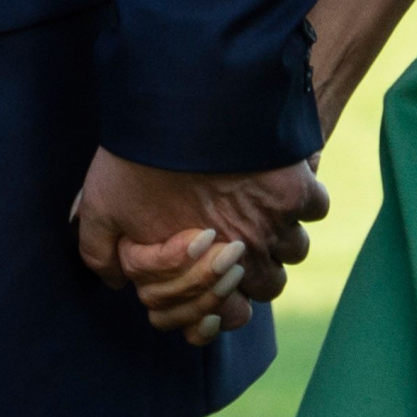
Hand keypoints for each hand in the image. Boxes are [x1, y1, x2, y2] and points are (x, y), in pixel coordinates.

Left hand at [73, 146, 326, 343]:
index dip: (231, 297)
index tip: (223, 269)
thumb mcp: (100, 206)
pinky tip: (284, 172)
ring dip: (283, 230)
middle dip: (259, 264)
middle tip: (241, 234)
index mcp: (202, 268)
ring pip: (297, 248)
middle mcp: (247, 254)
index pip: (235, 312)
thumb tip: (116, 281)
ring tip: (261, 204)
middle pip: (272, 283)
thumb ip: (102, 253)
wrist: (178, 104)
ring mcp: (276, 223)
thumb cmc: (135, 156)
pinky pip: (316, 204)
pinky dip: (305, 189)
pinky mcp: (298, 188)